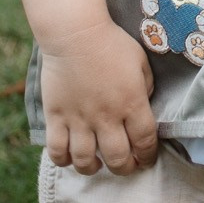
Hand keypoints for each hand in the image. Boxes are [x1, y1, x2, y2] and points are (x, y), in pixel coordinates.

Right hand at [39, 17, 156, 175]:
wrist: (75, 33)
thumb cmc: (112, 43)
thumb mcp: (140, 63)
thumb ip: (146, 88)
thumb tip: (143, 108)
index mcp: (132, 102)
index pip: (145, 141)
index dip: (148, 155)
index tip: (147, 159)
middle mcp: (106, 116)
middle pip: (118, 158)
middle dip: (126, 168)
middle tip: (126, 166)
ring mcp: (79, 119)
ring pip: (85, 161)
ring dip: (93, 168)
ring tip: (97, 164)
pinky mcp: (55, 116)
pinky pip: (57, 150)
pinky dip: (63, 160)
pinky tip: (71, 156)